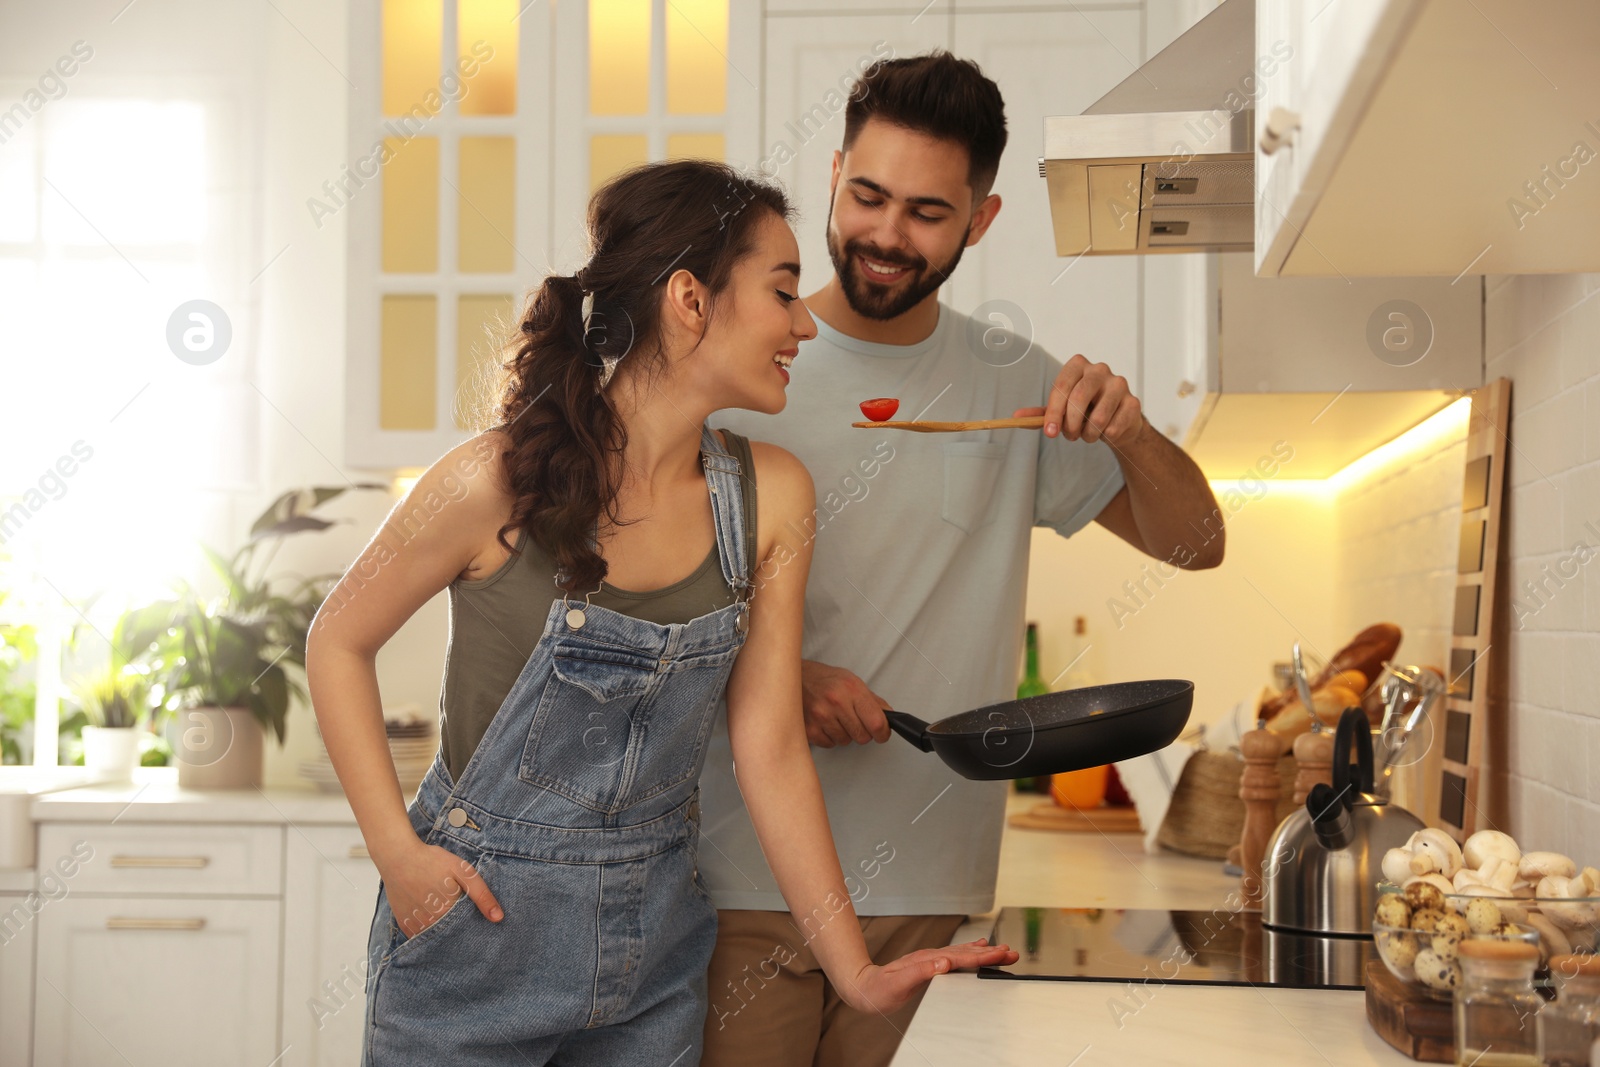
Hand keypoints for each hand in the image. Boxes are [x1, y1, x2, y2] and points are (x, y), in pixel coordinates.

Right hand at [378, 837, 502, 937]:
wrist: (398, 856)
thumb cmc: (432, 861)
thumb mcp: (463, 872)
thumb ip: (481, 895)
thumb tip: (498, 918)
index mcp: (447, 914)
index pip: (466, 932)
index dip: (474, 929)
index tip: (478, 925)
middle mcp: (429, 925)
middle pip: (451, 938)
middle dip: (459, 933)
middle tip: (461, 918)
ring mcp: (414, 926)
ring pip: (435, 939)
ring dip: (443, 934)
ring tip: (446, 917)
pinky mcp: (403, 924)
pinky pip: (419, 937)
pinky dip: (427, 932)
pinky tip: (433, 919)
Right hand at [801, 659, 891, 746]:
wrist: (792, 677)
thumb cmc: (822, 678)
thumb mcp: (851, 680)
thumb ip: (872, 700)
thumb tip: (888, 717)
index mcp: (851, 689)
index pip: (877, 723)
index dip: (883, 733)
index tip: (882, 734)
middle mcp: (836, 702)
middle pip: (863, 736)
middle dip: (862, 732)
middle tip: (853, 720)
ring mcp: (821, 716)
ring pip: (846, 741)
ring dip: (844, 734)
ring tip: (835, 718)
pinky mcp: (809, 729)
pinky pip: (829, 744)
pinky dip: (829, 737)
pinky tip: (824, 722)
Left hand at [842, 938, 1020, 1014]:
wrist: (864, 986)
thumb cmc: (879, 989)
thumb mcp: (897, 983)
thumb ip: (920, 972)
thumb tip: (944, 962)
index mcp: (928, 962)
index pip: (960, 959)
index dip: (982, 957)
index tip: (1001, 954)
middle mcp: (931, 958)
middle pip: (966, 954)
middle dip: (990, 953)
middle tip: (1012, 952)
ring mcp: (931, 960)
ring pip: (963, 953)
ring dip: (983, 952)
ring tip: (1002, 949)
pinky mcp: (930, 964)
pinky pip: (956, 956)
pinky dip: (970, 952)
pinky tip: (977, 949)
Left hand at [1015, 353, 1144, 445]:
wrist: (1118, 421)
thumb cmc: (1085, 410)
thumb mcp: (1061, 410)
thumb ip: (1041, 414)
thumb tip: (1016, 418)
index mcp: (1078, 365)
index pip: (1062, 387)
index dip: (1054, 412)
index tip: (1049, 432)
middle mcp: (1099, 369)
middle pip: (1079, 398)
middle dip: (1070, 425)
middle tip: (1069, 436)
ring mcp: (1119, 384)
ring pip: (1097, 418)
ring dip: (1088, 435)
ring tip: (1088, 434)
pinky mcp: (1133, 402)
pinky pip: (1114, 428)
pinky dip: (1105, 437)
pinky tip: (1107, 432)